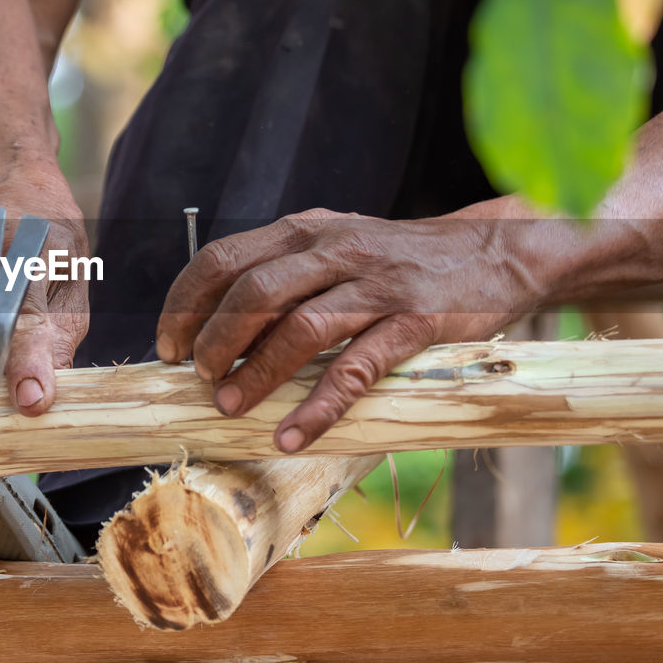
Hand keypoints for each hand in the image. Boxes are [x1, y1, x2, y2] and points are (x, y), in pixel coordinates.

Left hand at [154, 208, 546, 450]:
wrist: (494, 252)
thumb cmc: (397, 258)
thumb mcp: (334, 244)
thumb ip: (282, 270)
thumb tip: (216, 327)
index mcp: (305, 229)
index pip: (222, 258)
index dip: (185, 304)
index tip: (169, 345)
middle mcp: (335, 249)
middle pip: (253, 294)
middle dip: (215, 342)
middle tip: (200, 380)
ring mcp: (377, 285)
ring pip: (301, 329)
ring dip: (258, 374)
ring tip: (230, 407)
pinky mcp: (416, 321)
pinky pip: (358, 369)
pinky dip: (320, 406)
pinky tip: (293, 434)